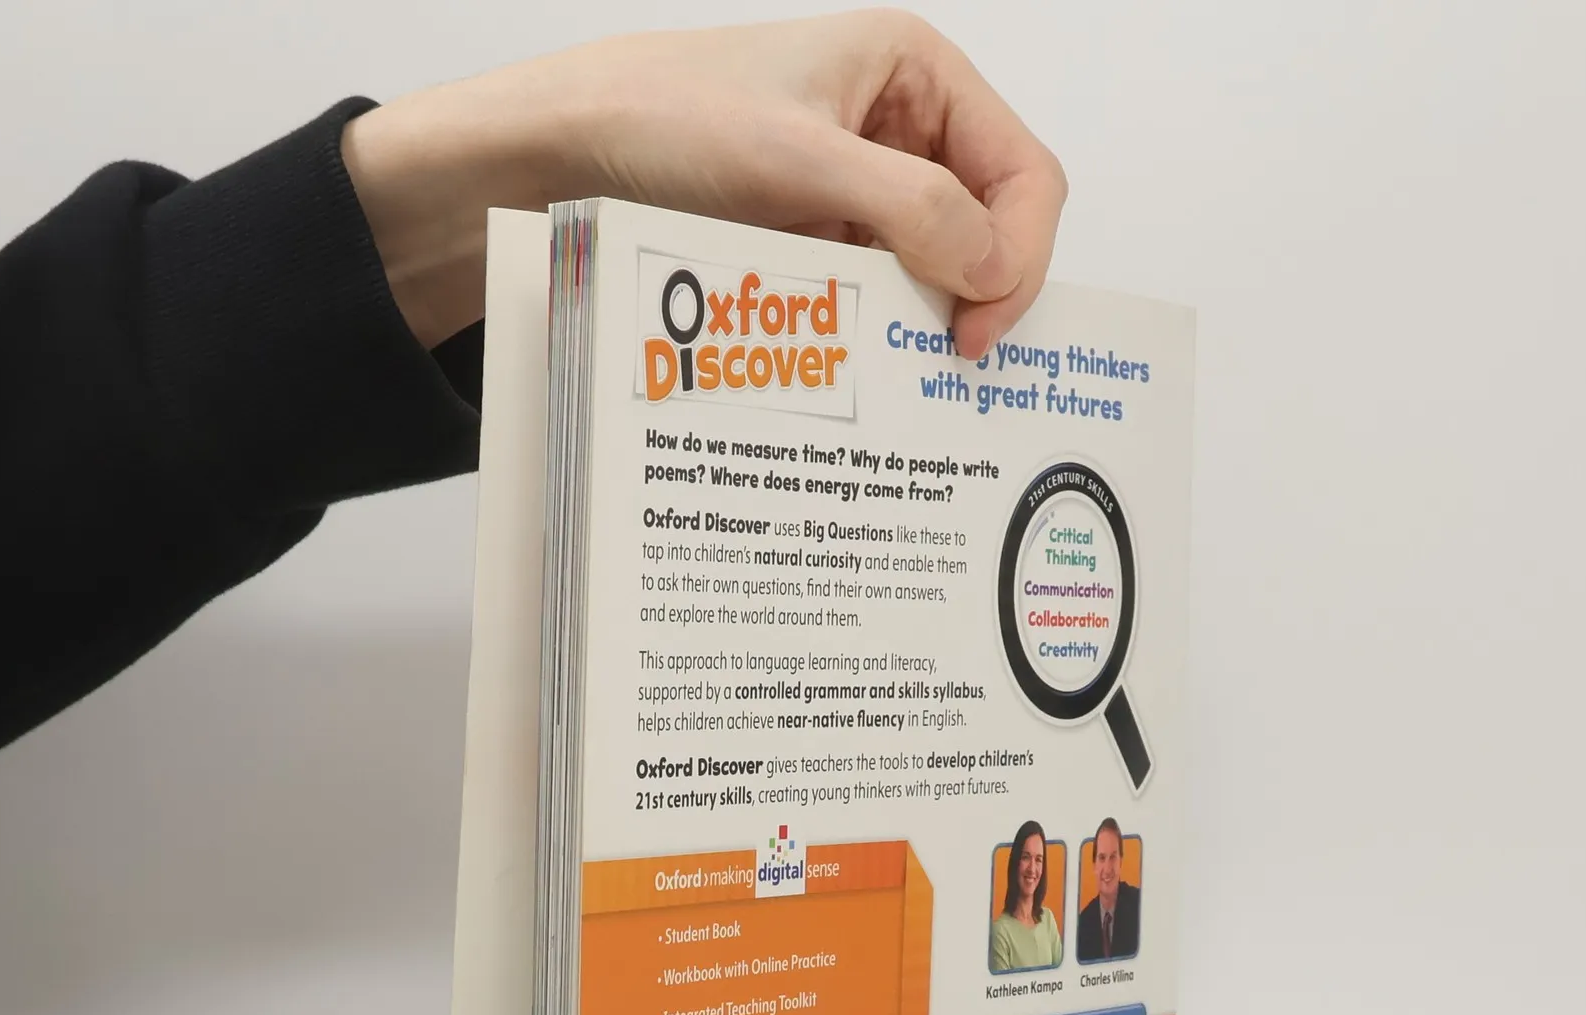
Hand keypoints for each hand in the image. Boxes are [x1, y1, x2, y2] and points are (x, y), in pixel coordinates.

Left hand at [341, 10, 1065, 357]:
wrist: (561, 153)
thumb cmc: (665, 121)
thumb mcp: (800, 162)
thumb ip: (913, 210)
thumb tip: (995, 270)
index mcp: (915, 72)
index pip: (1024, 173)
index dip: (1018, 257)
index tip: (974, 333)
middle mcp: (899, 124)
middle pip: (991, 225)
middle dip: (976, 292)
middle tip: (943, 365)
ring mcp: (861, 183)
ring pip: (937, 266)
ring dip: (920, 318)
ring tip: (894, 370)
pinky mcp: (821, 233)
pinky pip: (878, 290)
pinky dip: (874, 327)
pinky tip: (852, 360)